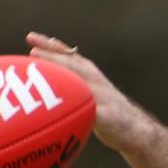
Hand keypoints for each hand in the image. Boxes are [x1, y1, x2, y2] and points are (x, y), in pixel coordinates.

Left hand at [26, 31, 151, 151]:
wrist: (136, 130)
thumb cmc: (107, 114)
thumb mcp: (89, 98)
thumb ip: (72, 90)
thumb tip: (45, 88)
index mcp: (90, 75)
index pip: (68, 55)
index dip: (50, 45)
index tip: (31, 37)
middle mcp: (96, 81)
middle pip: (72, 64)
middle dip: (52, 55)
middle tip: (31, 47)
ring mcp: (102, 97)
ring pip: (81, 82)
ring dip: (63, 75)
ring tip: (45, 73)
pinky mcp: (107, 116)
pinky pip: (91, 110)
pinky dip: (80, 105)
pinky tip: (67, 105)